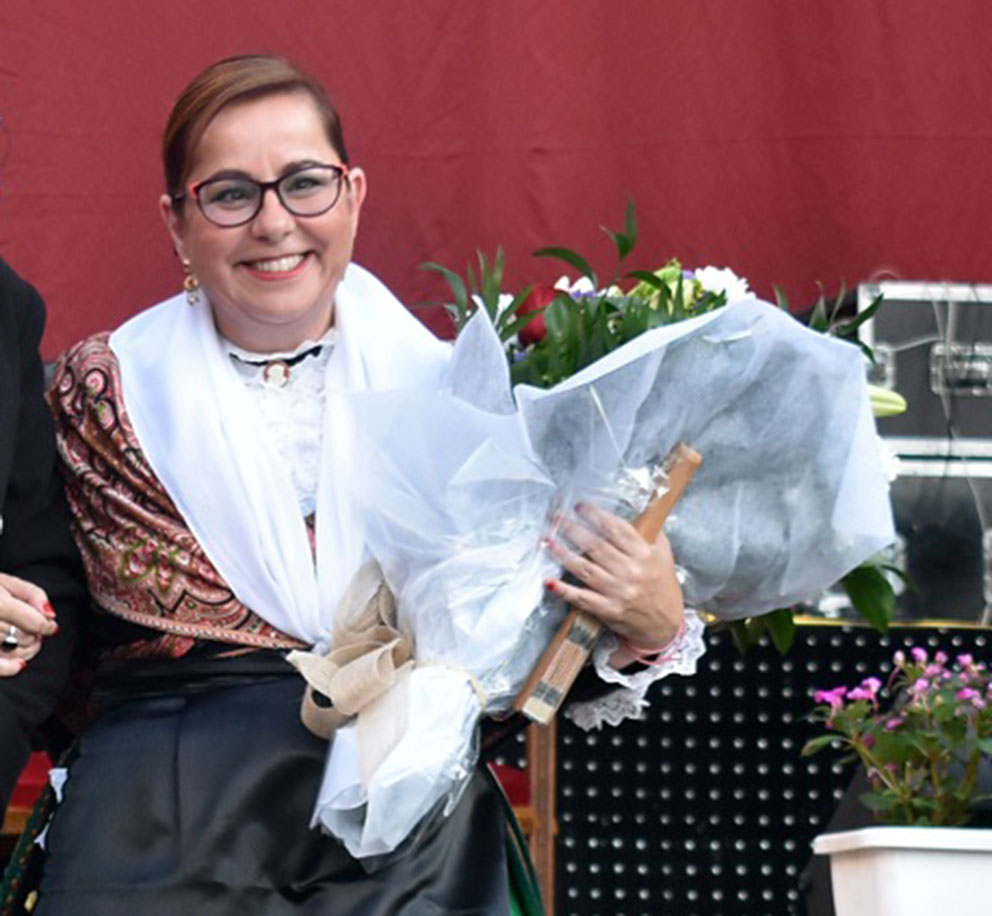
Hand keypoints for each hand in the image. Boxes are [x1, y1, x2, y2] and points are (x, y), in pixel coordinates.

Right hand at [0, 573, 56, 675]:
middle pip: (22, 637)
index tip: (51, 627)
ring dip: (26, 650)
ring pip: (11, 652)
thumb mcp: (6, 581)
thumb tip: (50, 614)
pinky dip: (9, 668)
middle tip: (33, 631)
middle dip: (34, 636)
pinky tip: (20, 665)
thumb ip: (32, 594)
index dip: (46, 626)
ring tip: (26, 641)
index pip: (31, 621)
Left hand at [543, 502, 684, 666]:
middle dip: (573, 529)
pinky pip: (582, 598)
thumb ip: (651, 534)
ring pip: (585, 568)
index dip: (596, 515)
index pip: (616, 529)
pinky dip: (564, 590)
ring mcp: (618, 591)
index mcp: (644, 554)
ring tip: (548, 540)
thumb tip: (637, 512)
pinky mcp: (608, 610)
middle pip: (596, 546)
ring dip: (563, 553)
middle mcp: (631, 571)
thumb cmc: (662, 586)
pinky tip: (550, 581)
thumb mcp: (664, 556)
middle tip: (557, 518)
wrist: (665, 625)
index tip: (580, 506)